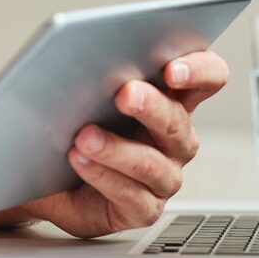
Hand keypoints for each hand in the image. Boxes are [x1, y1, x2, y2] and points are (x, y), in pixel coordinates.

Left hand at [22, 50, 228, 236]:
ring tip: (85, 136)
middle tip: (125, 94)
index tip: (172, 68)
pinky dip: (102, 175)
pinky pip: (130, 195)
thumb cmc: (77, 119)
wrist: (49, 171)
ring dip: (117, 148)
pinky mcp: (143, 208)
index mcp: (174, 97)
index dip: (200, 71)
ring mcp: (163, 176)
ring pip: (151, 163)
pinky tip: (80, 160)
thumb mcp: (92, 86)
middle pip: (178, 120)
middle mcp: (176, 138)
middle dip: (151, 106)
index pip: (209, 77)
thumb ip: (107, 67)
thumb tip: (94, 48)